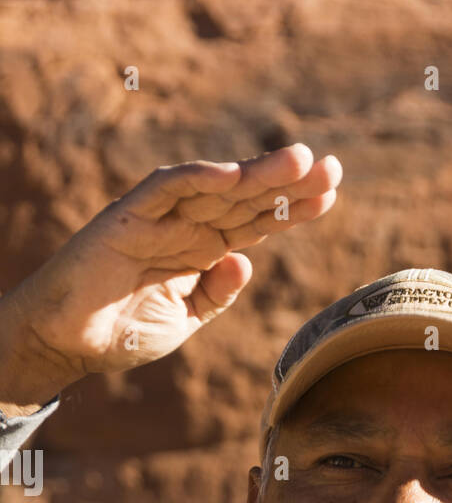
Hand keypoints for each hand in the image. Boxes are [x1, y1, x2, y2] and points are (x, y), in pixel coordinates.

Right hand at [0, 144, 341, 402]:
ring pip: (216, 187)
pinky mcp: (128, 217)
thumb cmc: (122, 329)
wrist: (69, 342)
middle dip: (290, 183)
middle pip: (247, 199)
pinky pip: (166, 189)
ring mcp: (160, 218)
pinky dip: (197, 178)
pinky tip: (233, 174)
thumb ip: (217, 293)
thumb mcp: (185, 319)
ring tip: (300, 160)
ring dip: (257, 173)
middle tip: (333, 167)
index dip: (293, 207)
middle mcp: (187, 226)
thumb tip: (245, 260)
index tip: (332, 194)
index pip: (258, 221)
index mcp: (203, 249)